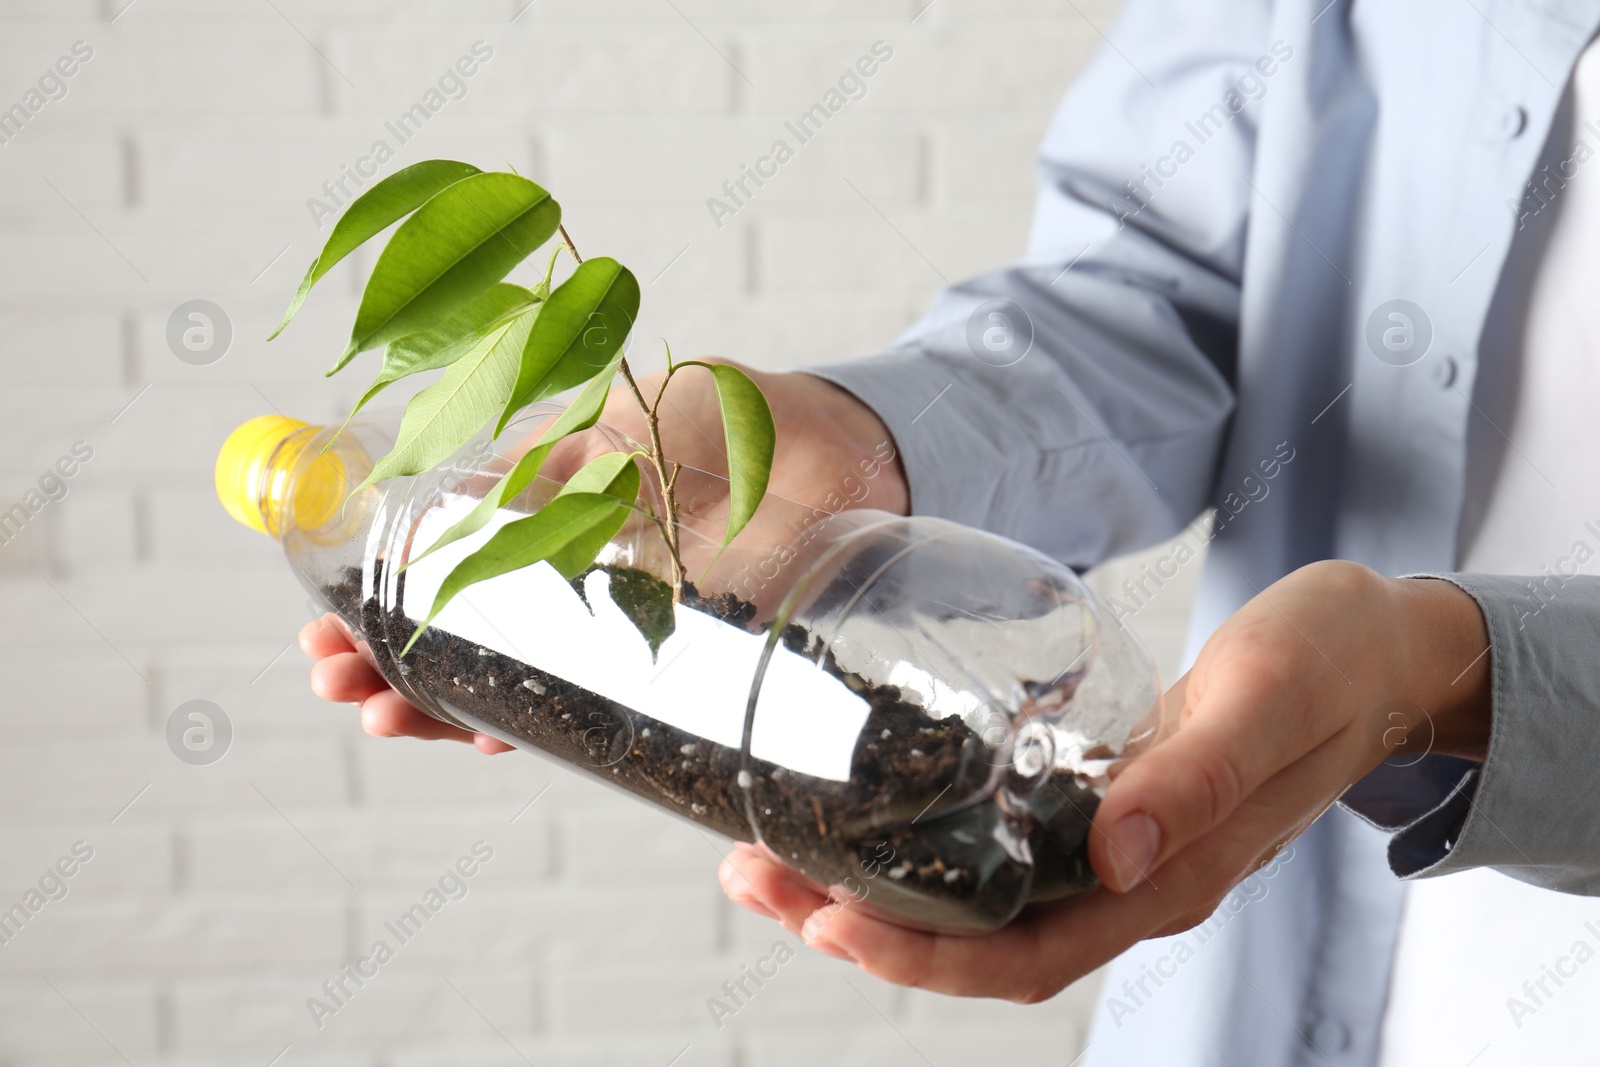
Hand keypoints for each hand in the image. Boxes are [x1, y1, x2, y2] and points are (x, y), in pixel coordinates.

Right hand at [300, 364, 906, 748]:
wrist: (829, 440)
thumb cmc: (717, 415)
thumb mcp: (611, 423)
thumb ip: (537, 467)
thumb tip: (433, 512)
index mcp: (548, 524)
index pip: (445, 581)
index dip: (383, 609)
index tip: (326, 626)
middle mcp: (575, 588)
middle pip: (466, 646)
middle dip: (391, 668)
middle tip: (335, 679)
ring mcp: (624, 632)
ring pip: (519, 685)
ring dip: (443, 707)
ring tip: (380, 714)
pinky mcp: (682, 663)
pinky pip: (603, 711)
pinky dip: (542, 727)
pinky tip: (488, 736)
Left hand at [719, 560, 1491, 1001]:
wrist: (1376, 650)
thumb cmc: (1327, 663)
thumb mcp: (1264, 701)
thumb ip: (1193, 779)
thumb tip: (1112, 855)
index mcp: (1166, 879)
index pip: (1023, 959)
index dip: (920, 958)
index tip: (825, 924)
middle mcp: (1129, 881)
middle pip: (975, 945)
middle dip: (860, 926)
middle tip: (752, 873)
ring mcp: (1112, 849)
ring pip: (976, 903)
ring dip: (874, 889)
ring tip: (774, 850)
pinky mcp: (1100, 804)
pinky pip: (999, 850)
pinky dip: (925, 845)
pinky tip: (871, 811)